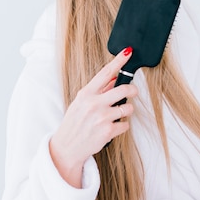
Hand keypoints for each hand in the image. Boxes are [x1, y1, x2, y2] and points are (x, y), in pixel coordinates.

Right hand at [49, 47, 137, 187]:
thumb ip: (98, 91)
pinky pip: (125, 124)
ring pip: (128, 108)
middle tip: (132, 92)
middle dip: (132, 90)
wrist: (67, 147)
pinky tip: (111, 129)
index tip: (128, 52)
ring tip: (115, 116)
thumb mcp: (81, 103)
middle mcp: (93, 104)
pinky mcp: (108, 130)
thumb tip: (115, 78)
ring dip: (126, 112)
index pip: (105, 73)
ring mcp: (101, 117)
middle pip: (124, 89)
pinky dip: (121, 126)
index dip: (118, 61)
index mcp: (86, 94)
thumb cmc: (75, 123)